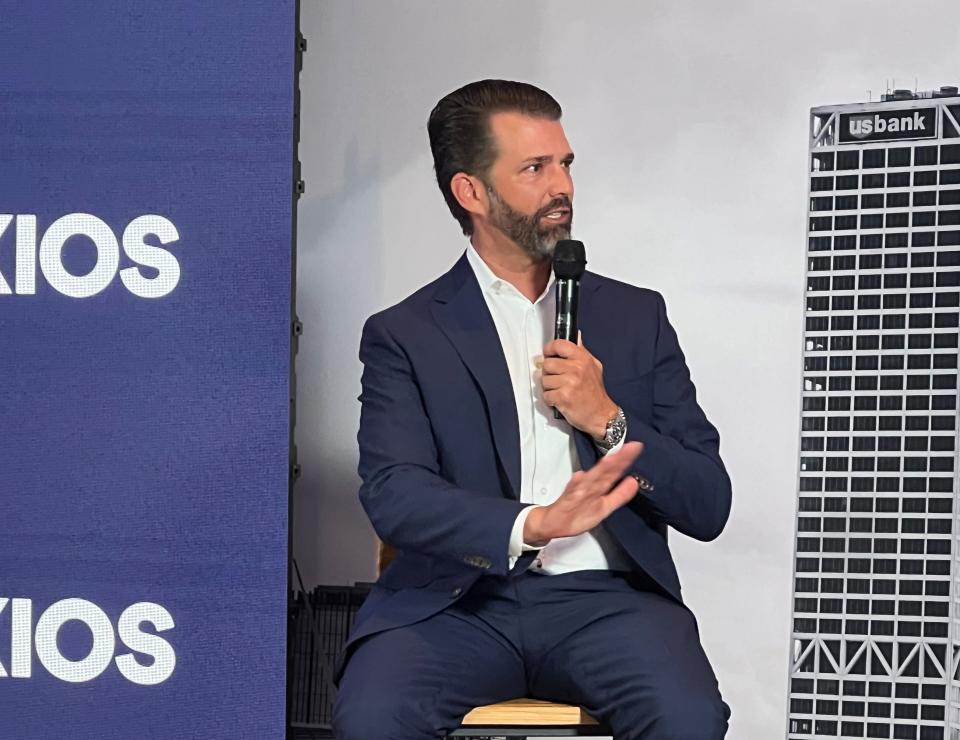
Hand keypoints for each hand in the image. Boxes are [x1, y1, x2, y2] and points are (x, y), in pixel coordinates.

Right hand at [523, 441, 643, 544]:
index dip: (625, 460)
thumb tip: (633, 483)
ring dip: (599, 469)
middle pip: (605, 471)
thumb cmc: (577, 514)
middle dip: (617, 460)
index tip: (636, 448)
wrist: (553, 524)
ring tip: (610, 460)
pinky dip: (576, 483)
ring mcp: (578, 492)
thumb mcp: (604, 506)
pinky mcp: (567, 500)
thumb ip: (619, 494)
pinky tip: (580, 477)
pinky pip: (572, 492)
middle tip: (629, 448)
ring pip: (590, 479)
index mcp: (599, 487)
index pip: (614, 471)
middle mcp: (590, 486)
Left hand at [541, 336, 617, 438]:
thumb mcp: (594, 366)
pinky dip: (550, 399)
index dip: (549, 350)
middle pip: (547, 364)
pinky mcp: (563, 397)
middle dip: (549, 373)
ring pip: (544, 380)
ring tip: (561, 391)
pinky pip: (545, 395)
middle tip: (558, 379)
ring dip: (549, 388)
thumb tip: (576, 336)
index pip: (558, 345)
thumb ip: (582, 351)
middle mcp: (576, 369)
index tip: (549, 355)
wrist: (601, 415)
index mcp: (582, 359)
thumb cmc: (595, 392)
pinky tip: (560, 400)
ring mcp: (569, 383)